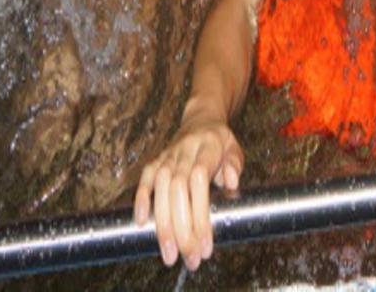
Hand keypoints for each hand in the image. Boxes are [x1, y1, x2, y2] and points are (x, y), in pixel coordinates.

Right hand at [132, 117, 244, 269]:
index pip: (199, 179)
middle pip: (178, 189)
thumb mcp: (234, 148)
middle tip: (188, 257)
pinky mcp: (155, 160)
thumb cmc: (219, 141)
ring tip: (168, 252)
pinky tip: (142, 222)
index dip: (200, 213)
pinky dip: (140, 199)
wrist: (200, 119)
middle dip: (182, 228)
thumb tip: (231, 182)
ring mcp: (168, 155)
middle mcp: (185, 150)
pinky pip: (145, 178)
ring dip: (163, 223)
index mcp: (208, 146)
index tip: (206, 244)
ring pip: (160, 188)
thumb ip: (235, 164)